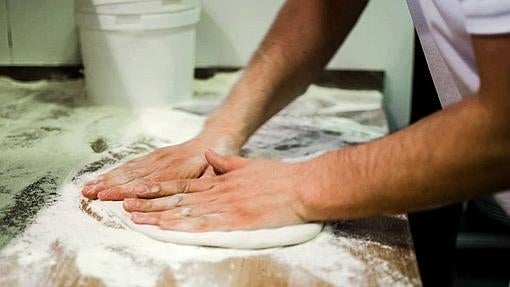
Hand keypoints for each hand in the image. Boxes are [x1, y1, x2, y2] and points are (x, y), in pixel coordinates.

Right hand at [81, 136, 234, 200]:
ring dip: (107, 178)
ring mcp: (157, 158)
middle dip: (109, 185)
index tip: (111, 196)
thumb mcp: (217, 173)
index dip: (129, 190)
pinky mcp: (154, 156)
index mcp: (178, 170)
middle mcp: (163, 163)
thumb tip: (198, 192)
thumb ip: (205, 182)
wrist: (216, 138)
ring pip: (128, 170)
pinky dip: (115, 171)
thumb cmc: (217, 160)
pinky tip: (102, 178)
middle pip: (132, 176)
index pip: (148, 183)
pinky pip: (132, 164)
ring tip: (88, 188)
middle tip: (89, 194)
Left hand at [122, 151, 313, 231]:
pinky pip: (205, 226)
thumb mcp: (248, 165)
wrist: (300, 187)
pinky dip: (183, 228)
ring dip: (159, 216)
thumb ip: (225, 163)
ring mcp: (225, 207)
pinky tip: (167, 230)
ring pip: (185, 212)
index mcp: (219, 180)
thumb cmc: (277, 177)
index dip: (158, 189)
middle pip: (177, 199)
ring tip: (138, 218)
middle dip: (150, 203)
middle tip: (126, 206)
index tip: (139, 192)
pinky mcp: (236, 221)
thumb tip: (208, 155)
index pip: (182, 185)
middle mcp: (217, 193)